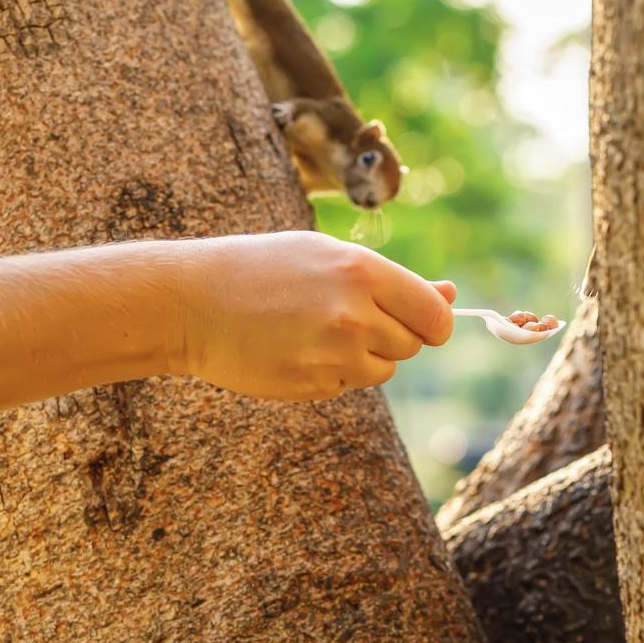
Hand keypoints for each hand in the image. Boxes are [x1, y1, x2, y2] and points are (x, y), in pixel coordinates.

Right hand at [172, 231, 454, 400]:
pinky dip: (332, 372)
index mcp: (362, 273)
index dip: (434, 323)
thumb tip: (450, 295)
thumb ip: (395, 281)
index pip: (435, 317)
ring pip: (382, 369)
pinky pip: (347, 385)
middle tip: (346, 314)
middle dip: (392, 335)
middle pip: (411, 345)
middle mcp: (353, 316)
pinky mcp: (312, 386)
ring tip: (316, 329)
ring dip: (363, 356)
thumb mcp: (329, 256)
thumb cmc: (264, 269)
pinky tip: (296, 347)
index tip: (421, 321)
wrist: (192, 302)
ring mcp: (332, 356)